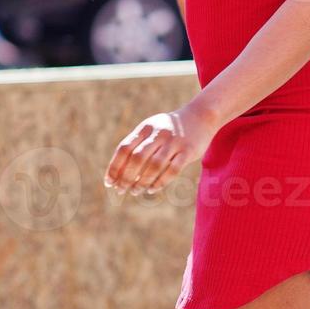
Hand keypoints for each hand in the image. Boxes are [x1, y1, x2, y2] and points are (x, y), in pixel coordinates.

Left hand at [105, 101, 220, 195]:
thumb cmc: (168, 129)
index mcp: (145, 128)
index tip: (109, 182)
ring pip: (154, 166)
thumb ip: (136, 146)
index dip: (114, 167)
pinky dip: (160, 182)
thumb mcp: (150, 130)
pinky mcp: (188, 151)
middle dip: (126, 177)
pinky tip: (151, 190)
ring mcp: (174, 142)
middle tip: (120, 190)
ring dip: (142, 182)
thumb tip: (118, 173)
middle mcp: (158, 134)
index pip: (124, 148)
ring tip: (135, 191)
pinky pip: (172, 170)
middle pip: (137, 158)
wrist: (200, 117)